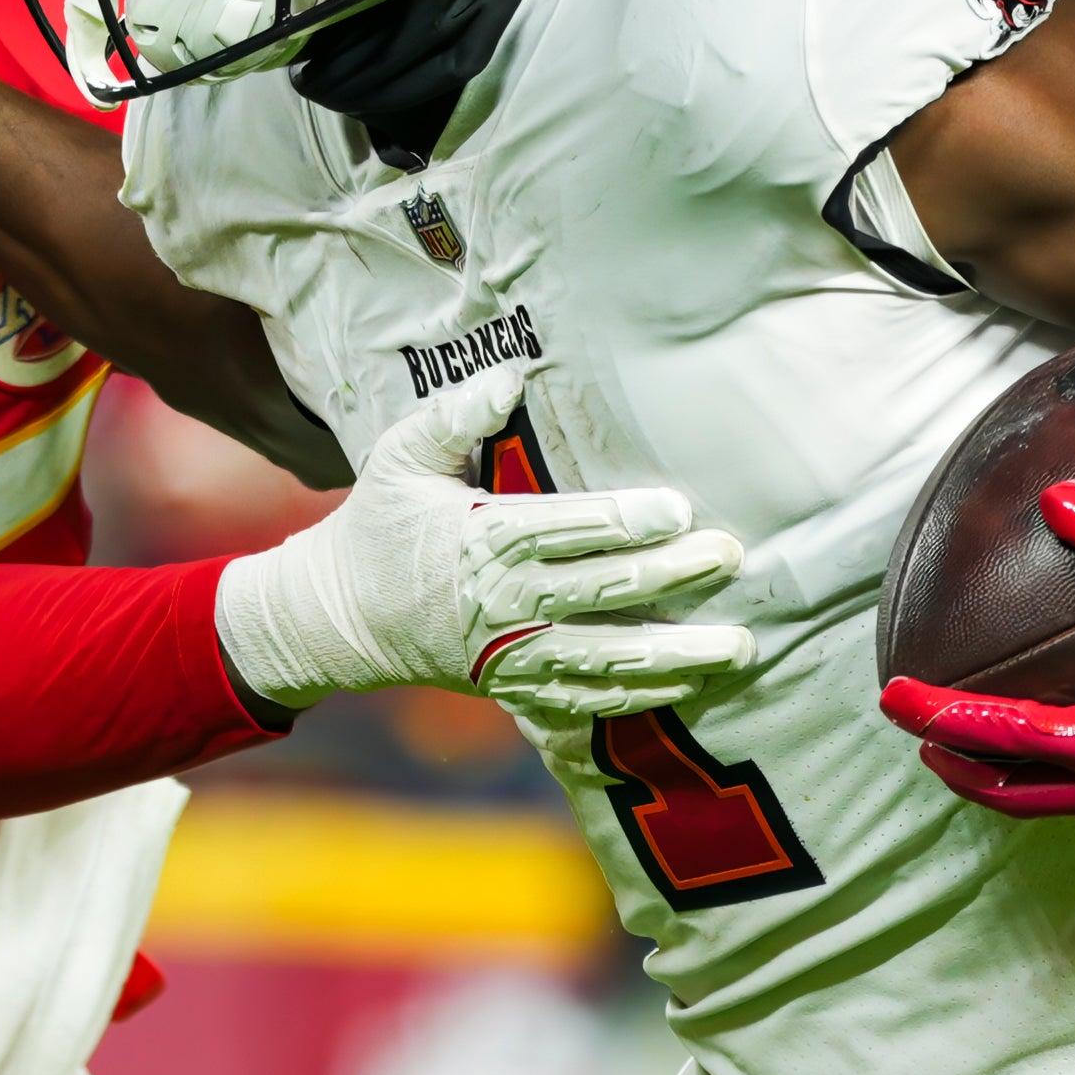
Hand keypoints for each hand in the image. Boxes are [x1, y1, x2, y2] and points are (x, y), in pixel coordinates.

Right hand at [215, 367, 753, 718]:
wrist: (339, 616)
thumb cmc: (379, 524)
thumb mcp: (401, 456)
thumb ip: (455, 414)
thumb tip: (510, 374)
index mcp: (482, 539)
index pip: (566, 529)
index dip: (625, 521)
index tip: (677, 509)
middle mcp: (504, 602)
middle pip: (601, 591)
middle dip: (670, 576)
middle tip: (729, 555)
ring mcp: (512, 653)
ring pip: (605, 658)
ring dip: (675, 653)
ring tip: (736, 644)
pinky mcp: (515, 687)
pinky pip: (586, 699)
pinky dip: (640, 695)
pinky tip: (690, 682)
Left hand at [879, 480, 1074, 822]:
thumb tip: (1058, 495)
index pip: (999, 736)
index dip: (937, 715)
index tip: (890, 698)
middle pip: (1011, 792)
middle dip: (958, 762)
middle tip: (918, 732)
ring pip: (1052, 800)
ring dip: (1002, 774)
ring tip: (970, 742)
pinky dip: (1054, 771)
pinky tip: (1062, 737)